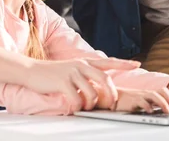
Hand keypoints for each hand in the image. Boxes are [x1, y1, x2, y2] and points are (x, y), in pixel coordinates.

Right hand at [24, 58, 139, 112]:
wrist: (32, 71)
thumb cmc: (53, 73)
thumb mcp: (72, 68)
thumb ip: (86, 74)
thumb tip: (99, 85)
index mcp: (85, 62)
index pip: (108, 62)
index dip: (123, 63)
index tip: (136, 63)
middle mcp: (81, 65)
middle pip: (104, 79)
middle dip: (110, 94)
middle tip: (111, 104)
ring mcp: (72, 73)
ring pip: (92, 92)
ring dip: (92, 104)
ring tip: (86, 107)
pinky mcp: (62, 82)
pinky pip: (77, 99)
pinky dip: (78, 106)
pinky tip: (74, 107)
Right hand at [114, 87, 168, 113]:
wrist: (115, 99)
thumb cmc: (132, 102)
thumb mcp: (145, 102)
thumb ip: (156, 103)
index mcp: (152, 93)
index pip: (166, 91)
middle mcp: (148, 93)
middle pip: (162, 91)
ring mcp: (140, 96)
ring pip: (154, 95)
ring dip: (162, 103)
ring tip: (168, 111)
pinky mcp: (132, 101)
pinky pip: (141, 102)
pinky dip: (147, 106)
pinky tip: (151, 111)